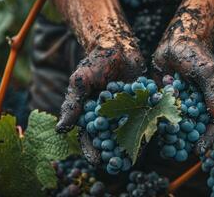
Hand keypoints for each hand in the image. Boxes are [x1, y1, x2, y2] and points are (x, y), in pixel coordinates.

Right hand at [52, 0, 145, 165]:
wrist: (117, 47)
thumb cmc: (95, 64)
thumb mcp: (80, 82)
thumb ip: (73, 104)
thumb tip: (60, 129)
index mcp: (92, 116)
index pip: (90, 137)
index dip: (92, 150)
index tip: (97, 160)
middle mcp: (110, 118)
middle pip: (111, 141)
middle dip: (114, 154)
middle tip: (119, 165)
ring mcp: (128, 113)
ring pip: (130, 134)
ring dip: (133, 146)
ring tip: (137, 158)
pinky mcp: (143, 105)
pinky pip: (147, 119)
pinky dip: (150, 127)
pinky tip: (153, 136)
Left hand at [153, 0, 213, 153]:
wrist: (177, 39)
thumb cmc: (197, 54)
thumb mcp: (207, 74)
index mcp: (209, 101)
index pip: (212, 124)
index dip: (207, 139)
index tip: (199, 151)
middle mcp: (194, 105)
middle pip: (192, 128)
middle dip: (185, 141)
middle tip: (176, 154)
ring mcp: (178, 102)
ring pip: (175, 123)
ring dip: (169, 134)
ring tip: (162, 147)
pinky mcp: (163, 97)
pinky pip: (159, 111)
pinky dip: (155, 120)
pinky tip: (149, 129)